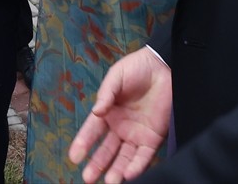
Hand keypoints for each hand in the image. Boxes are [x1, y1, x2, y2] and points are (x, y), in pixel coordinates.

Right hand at [68, 48, 171, 182]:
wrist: (163, 66)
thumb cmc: (136, 68)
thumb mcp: (116, 77)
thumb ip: (106, 94)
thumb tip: (96, 112)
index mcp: (107, 113)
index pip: (92, 132)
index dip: (83, 143)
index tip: (74, 157)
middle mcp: (120, 127)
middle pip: (106, 150)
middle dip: (97, 165)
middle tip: (88, 178)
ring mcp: (136, 134)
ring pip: (124, 157)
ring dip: (116, 170)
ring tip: (109, 182)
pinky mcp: (153, 137)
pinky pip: (144, 155)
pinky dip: (137, 165)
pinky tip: (129, 174)